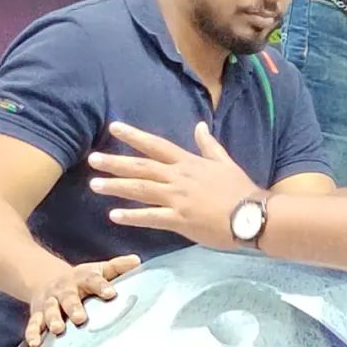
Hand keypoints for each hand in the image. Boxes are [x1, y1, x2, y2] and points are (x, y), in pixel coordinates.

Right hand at [25, 254, 140, 346]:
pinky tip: (35, 344)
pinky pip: (33, 324)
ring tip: (58, 330)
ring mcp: (50, 302)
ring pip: (50, 310)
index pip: (93, 280)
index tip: (111, 293)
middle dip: (73, 307)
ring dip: (53, 320)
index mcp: (82, 278)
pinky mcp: (38, 314)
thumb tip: (137, 261)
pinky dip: (33, 334)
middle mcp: (64, 290)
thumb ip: (118, 267)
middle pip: (68, 297)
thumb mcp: (99, 270)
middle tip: (80, 318)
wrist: (46, 279)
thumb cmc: (82, 279)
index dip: (102, 286)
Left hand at [88, 122, 257, 245]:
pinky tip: (114, 215)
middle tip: (92, 159)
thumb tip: (200, 126)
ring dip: (116, 186)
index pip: (157, 145)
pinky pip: (151, 217)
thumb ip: (208, 146)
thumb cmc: (241, 190)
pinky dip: (132, 216)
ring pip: (141, 189)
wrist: (253, 215)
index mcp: (189, 163)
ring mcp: (178, 199)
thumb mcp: (225, 162)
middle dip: (115, 162)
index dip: (135, 136)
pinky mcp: (180, 220)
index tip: (114, 127)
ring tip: (95, 185)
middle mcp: (179, 177)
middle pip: (142, 167)